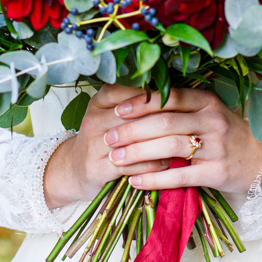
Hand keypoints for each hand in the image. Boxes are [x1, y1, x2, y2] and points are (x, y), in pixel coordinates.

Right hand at [43, 85, 175, 209]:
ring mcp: (93, 145)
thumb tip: (178, 95)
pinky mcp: (97, 169)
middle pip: (136, 117)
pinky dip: (153, 165)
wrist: (74, 169)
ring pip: (136, 141)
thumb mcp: (113, 113)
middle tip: (187, 124)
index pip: (132, 92)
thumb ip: (138, 103)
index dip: (156, 97)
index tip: (179, 103)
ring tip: (179, 145)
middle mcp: (94, 120)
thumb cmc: (103, 138)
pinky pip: (132, 165)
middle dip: (165, 121)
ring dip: (162, 144)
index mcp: (100, 101)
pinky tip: (165, 163)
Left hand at [99, 87, 261, 193]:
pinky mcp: (217, 172)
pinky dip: (154, 179)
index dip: (140, 103)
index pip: (169, 97)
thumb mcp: (207, 113)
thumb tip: (135, 101)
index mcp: (207, 101)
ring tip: (115, 158)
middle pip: (165, 122)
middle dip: (132, 130)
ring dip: (138, 153)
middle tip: (109, 137)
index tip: (117, 109)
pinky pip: (179, 175)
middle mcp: (213, 120)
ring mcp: (217, 147)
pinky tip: (135, 181)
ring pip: (169, 147)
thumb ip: (179, 107)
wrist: (258, 161)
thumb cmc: (224, 134)